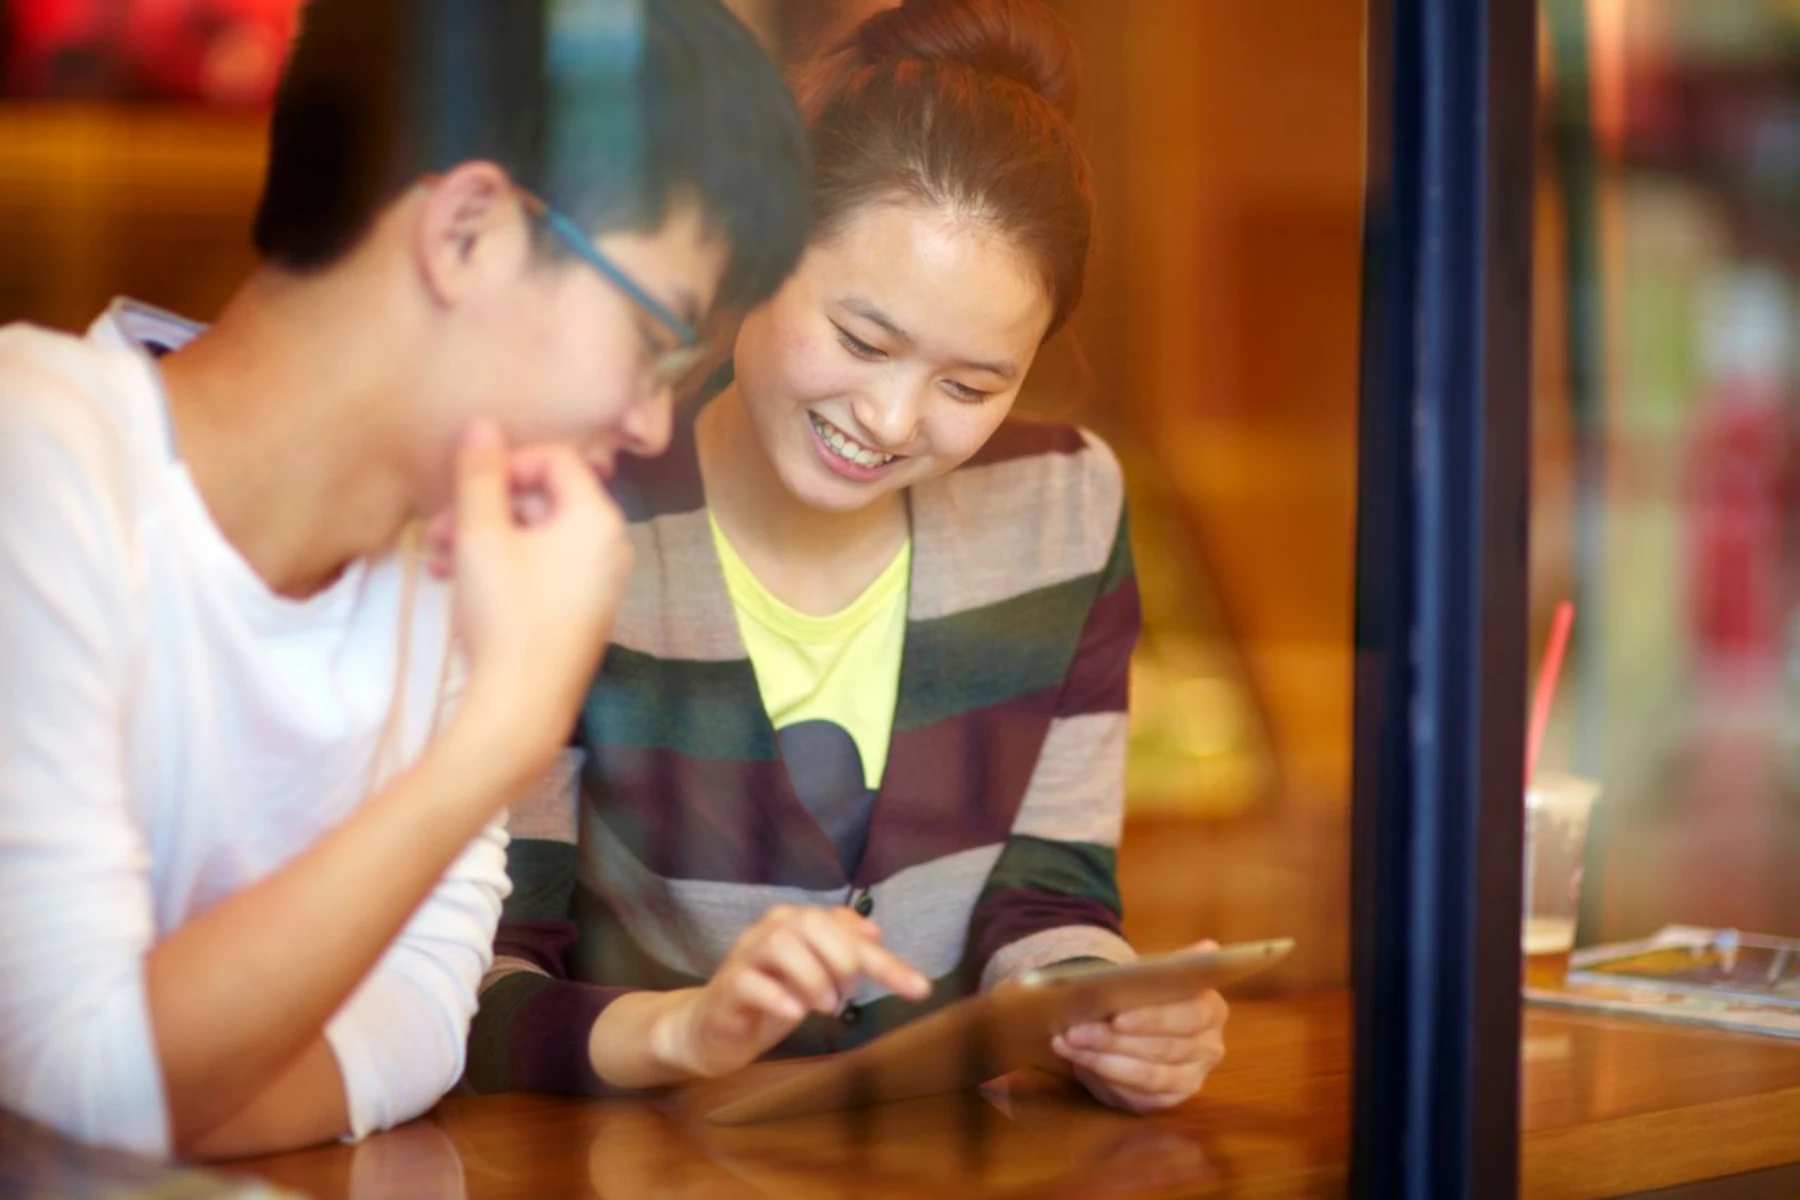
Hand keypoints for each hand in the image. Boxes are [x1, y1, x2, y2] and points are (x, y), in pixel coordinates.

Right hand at [436, 421, 633, 776]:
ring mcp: (599, 583)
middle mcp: (610, 547)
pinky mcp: (581, 612)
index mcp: (599, 520)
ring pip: (535, 537)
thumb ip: (480, 477)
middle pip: (544, 499)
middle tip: (435, 529)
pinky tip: (454, 582)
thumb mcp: (481, 537)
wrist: (521, 707)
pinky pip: (542, 569)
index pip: (558, 459)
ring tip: (435, 559)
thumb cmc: (505, 617)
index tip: (464, 485)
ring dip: (482, 538)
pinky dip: (501, 565)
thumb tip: (481, 425)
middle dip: (484, 507)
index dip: (506, 463)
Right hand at [650, 906, 930, 1079]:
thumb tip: (876, 932)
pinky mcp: (727, 989)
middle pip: (810, 923)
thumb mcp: (817, 977)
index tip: (920, 989)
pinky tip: (795, 1013)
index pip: (847, 929)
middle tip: (847, 993)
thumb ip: (845, 954)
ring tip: (825, 1006)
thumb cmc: (771, 998)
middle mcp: (769, 931)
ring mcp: (744, 958)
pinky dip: (777, 995)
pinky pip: (750, 982)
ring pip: (780, 945)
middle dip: (841, 958)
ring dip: (812, 977)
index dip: (886, 960)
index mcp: (796, 924)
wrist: (711, 1028)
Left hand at [1051, 940, 1230, 1113]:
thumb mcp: (1157, 976)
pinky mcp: (1168, 1100)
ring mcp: (1191, 1078)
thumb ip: (1178, 966)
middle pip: (1163, 1048)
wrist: (1137, 1024)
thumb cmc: (1146, 996)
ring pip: (1147, 1074)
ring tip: (1068, 1042)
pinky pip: (1137, 1095)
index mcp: (1212, 1011)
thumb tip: (1209, 948)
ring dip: (1102, 1059)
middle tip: (1075, 1030)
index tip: (1116, 1017)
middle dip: (1114, 1040)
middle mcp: (1209, 1048)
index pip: (1187, 1017)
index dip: (1152, 1019)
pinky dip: (1103, 1077)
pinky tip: (1078, 1061)